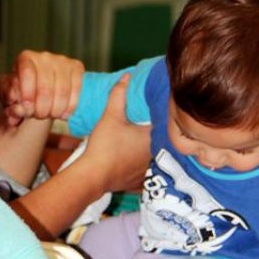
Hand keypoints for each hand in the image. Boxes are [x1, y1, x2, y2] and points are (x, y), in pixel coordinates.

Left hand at [3, 50, 84, 126]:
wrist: (40, 84)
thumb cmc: (22, 89)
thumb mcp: (11, 92)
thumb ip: (10, 99)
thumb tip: (16, 109)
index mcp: (25, 58)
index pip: (28, 73)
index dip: (28, 94)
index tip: (27, 110)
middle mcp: (44, 56)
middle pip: (46, 86)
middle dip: (42, 107)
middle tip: (39, 116)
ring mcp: (62, 61)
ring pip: (62, 90)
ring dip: (56, 109)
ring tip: (50, 116)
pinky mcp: (76, 67)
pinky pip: (76, 89)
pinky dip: (70, 105)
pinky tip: (64, 115)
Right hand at [80, 73, 149, 193]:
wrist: (93, 176)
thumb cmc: (105, 145)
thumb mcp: (110, 116)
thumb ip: (119, 94)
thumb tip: (127, 76)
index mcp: (153, 138)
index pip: (165, 123)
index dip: (161, 115)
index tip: (157, 108)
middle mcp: (156, 156)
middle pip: (160, 141)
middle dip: (156, 133)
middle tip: (147, 123)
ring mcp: (148, 172)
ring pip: (154, 158)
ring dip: (149, 151)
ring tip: (140, 142)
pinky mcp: (139, 182)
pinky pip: (145, 173)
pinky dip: (141, 167)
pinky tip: (134, 162)